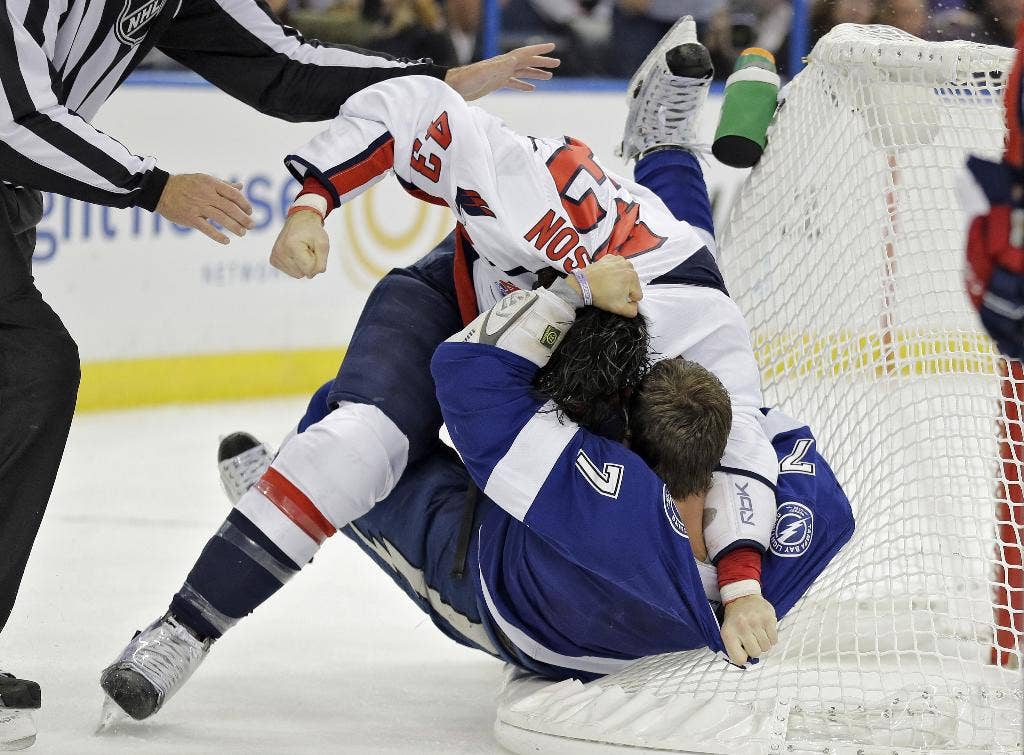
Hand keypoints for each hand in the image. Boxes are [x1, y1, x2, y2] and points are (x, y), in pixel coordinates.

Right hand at [156, 174, 253, 244]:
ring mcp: (198, 207)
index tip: (249, 211)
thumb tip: (241, 186)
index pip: (233, 194)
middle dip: (243, 218)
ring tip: (242, 233)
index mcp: (211, 183)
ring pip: (221, 218)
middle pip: (230, 207)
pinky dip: (218, 236)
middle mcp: (206, 194)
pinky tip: (226, 241)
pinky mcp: (190, 218)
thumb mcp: (205, 179)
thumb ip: (224, 185)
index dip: (244, 203)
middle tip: (252, 225)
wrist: (161, 190)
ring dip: (234, 227)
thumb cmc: (186, 185)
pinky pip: (207, 229)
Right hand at [270, 210, 329, 278]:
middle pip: (303, 273)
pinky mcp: (273, 260)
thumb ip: (321, 263)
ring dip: (303, 264)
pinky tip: (295, 252)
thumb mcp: (323, 244)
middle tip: (307, 248)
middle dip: (309, 263)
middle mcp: (280, 252)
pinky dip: (296, 265)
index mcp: (291, 246)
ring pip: (297, 275)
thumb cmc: (313, 232)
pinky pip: (291, 272)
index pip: (309, 270)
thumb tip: (310, 276)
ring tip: (301, 250)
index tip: (313, 248)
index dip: (316, 261)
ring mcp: (275, 257)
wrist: (299, 221)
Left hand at [445, 44, 559, 99]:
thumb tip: (515, 59)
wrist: (454, 88)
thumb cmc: (467, 79)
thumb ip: (500, 66)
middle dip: (542, 62)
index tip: (552, 47)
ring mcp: (500, 75)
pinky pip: (514, 83)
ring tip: (549, 76)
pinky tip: (531, 88)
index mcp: (503, 62)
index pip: (525, 54)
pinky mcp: (496, 83)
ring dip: (536, 73)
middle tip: (557, 63)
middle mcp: (503, 66)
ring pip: (522, 72)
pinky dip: (523, 84)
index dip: (539, 50)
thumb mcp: (485, 72)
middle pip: (527, 62)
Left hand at [568, 256, 642, 316]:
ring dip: (620, 280)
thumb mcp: (619, 308)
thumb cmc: (601, 295)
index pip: (637, 295)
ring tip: (609, 285)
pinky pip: (617, 267)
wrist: (583, 285)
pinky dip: (613, 272)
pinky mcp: (610, 257)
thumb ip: (632, 311)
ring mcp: (619, 260)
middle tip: (612, 292)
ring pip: (626, 275)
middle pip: (632, 284)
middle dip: (625, 289)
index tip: (617, 299)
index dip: (628, 300)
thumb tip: (635, 306)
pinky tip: (605, 277)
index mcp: (633, 277)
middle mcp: (629, 266)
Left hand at [720, 594, 778, 665]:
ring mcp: (756, 622)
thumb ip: (733, 647)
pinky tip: (765, 630)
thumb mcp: (727, 630)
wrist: (742, 595)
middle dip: (755, 649)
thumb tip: (744, 662)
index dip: (743, 657)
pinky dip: (771, 638)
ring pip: (766, 647)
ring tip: (758, 633)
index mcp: (728, 633)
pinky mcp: (768, 618)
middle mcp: (742, 627)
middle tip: (752, 639)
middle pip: (755, 653)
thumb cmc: (735, 617)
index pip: (738, 659)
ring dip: (763, 643)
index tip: (743, 651)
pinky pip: (774, 640)